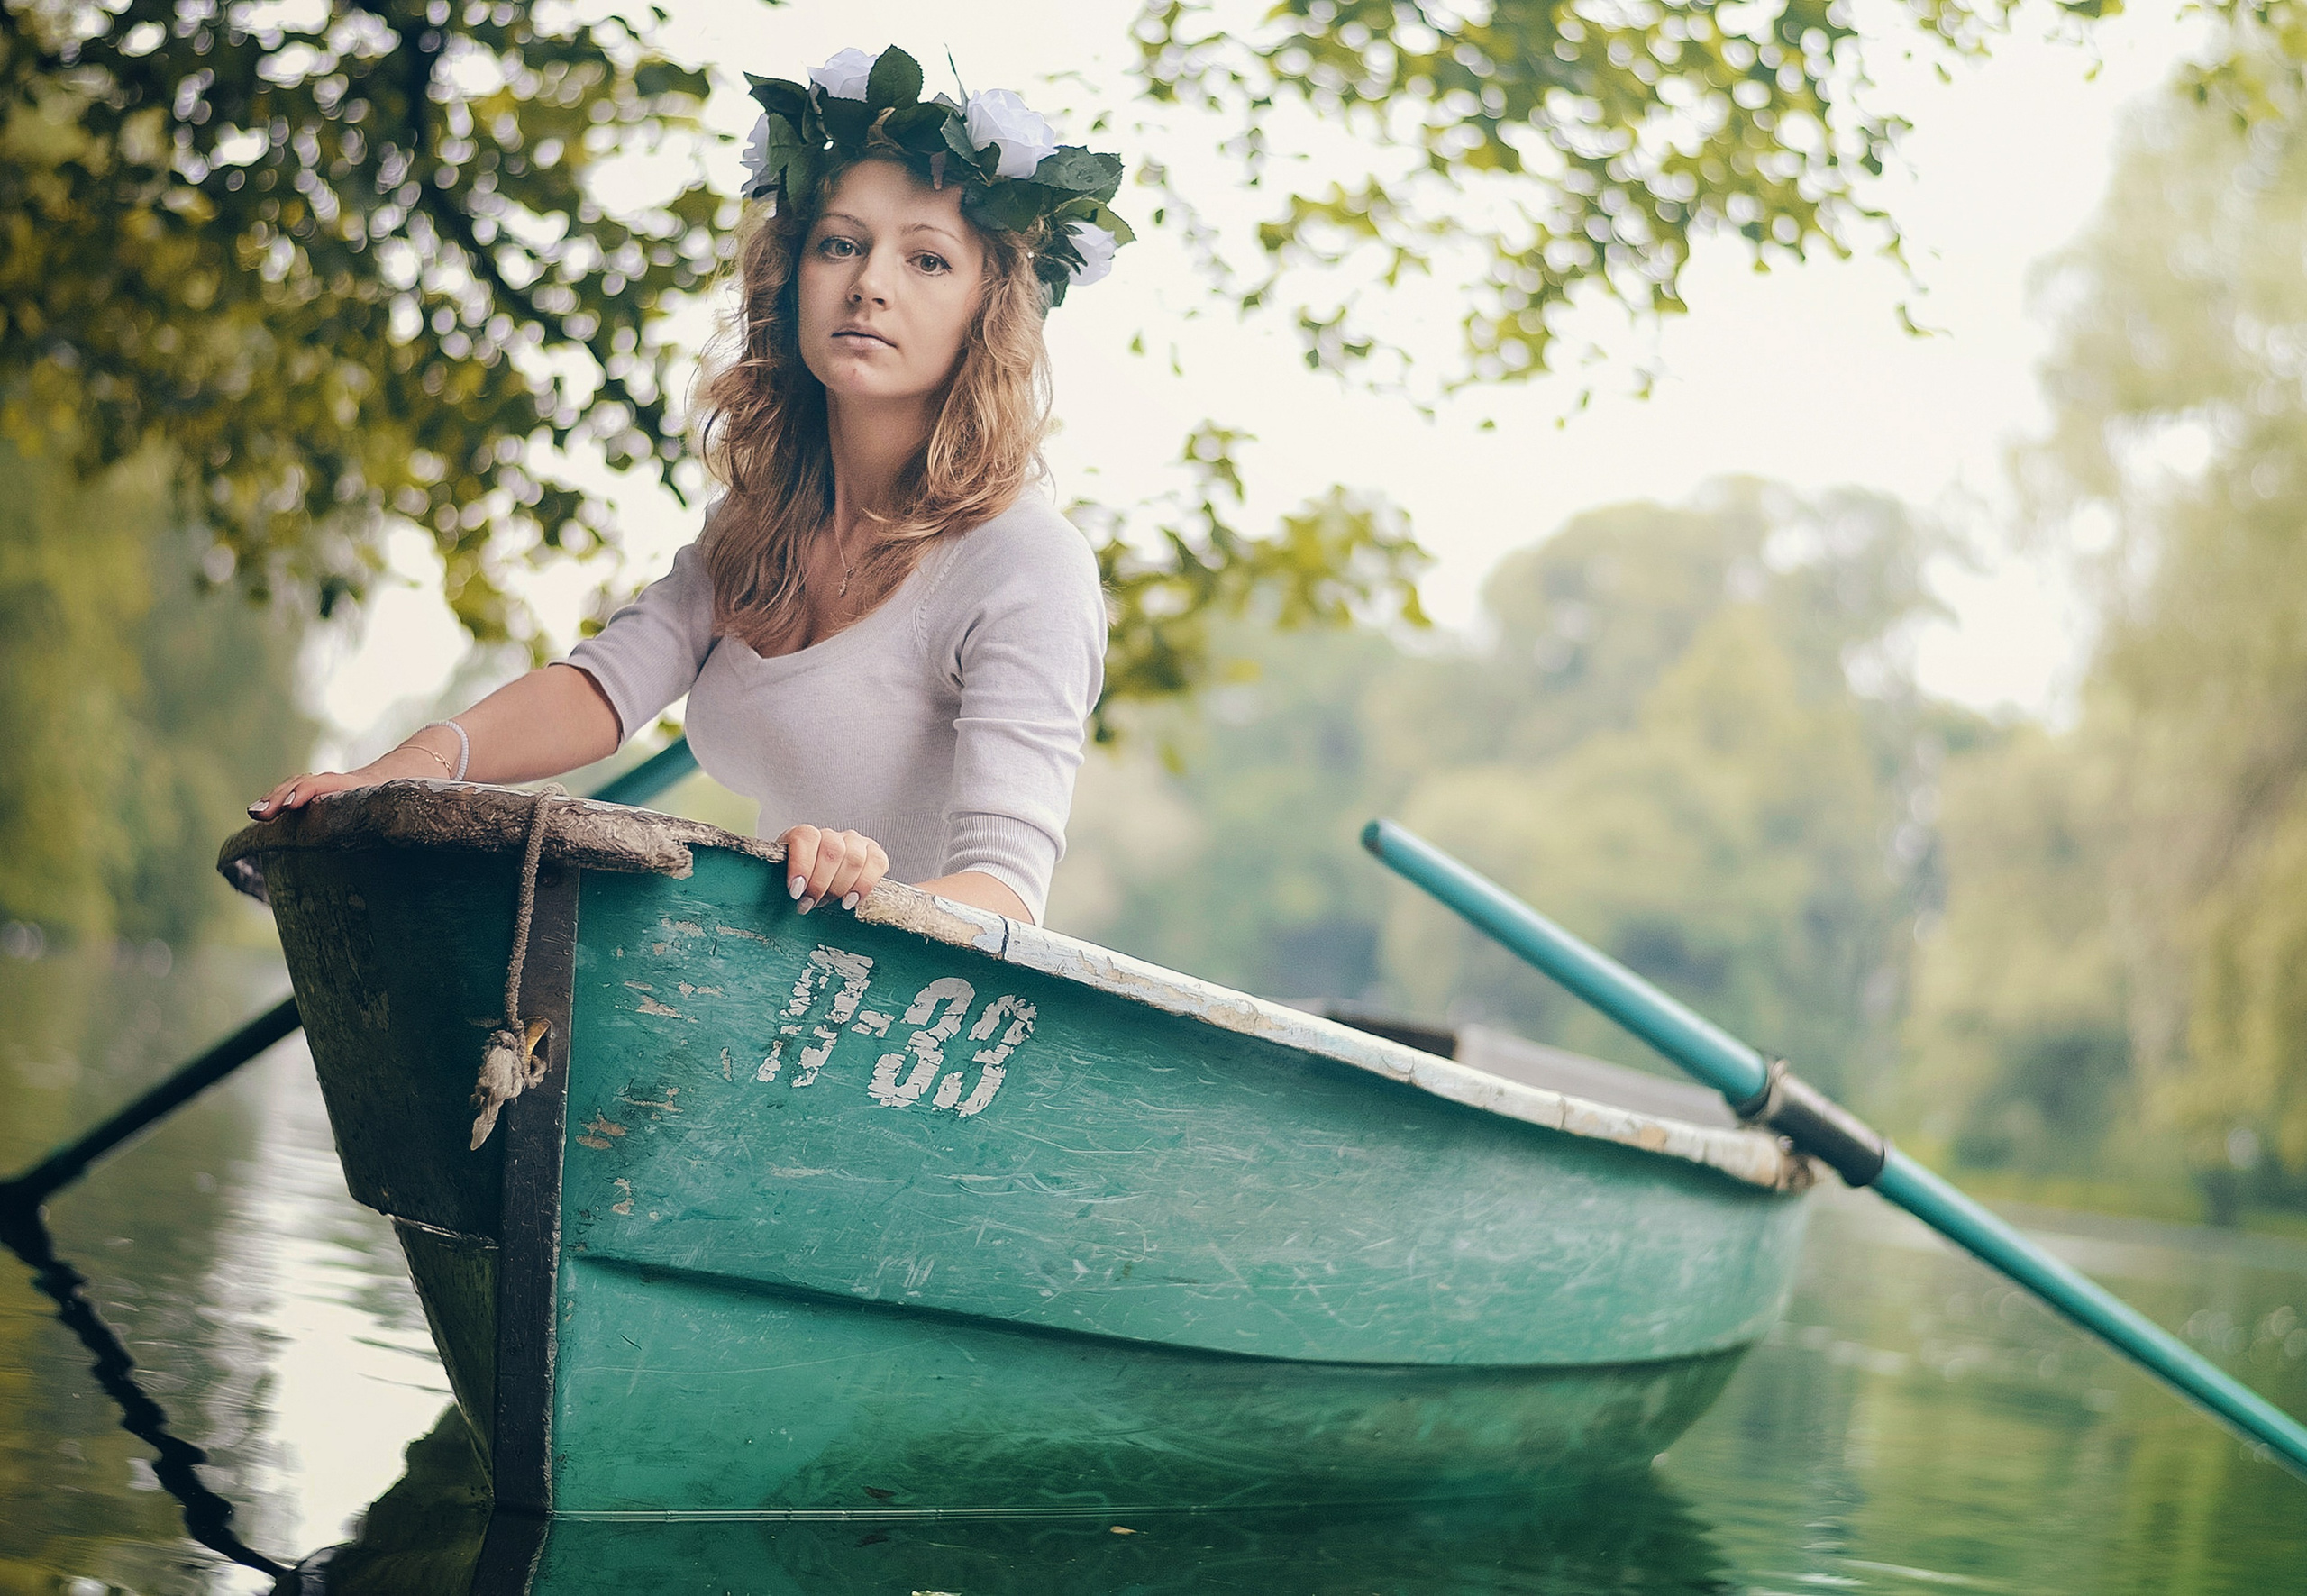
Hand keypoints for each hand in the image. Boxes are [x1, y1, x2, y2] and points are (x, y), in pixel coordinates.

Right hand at [248, 743, 452, 820]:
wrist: (429, 758)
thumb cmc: (431, 784)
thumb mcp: (430, 797)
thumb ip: (429, 811)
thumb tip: (435, 823)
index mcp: (370, 787)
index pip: (332, 785)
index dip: (309, 793)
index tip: (290, 807)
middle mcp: (350, 783)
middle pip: (309, 783)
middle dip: (283, 796)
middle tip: (260, 813)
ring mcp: (342, 785)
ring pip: (304, 785)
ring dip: (278, 797)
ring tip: (255, 813)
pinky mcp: (339, 791)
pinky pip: (307, 790)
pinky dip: (284, 798)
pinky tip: (264, 812)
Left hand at [779, 824, 889, 913]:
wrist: (817, 886)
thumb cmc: (797, 886)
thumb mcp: (781, 880)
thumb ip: (776, 881)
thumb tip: (769, 897)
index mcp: (804, 835)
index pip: (806, 838)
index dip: (801, 864)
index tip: (795, 892)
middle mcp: (831, 835)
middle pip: (832, 851)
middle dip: (820, 884)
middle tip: (809, 905)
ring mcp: (855, 843)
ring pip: (854, 858)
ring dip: (841, 887)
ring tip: (829, 904)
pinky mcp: (874, 854)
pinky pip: (877, 862)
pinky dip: (865, 884)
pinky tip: (851, 901)